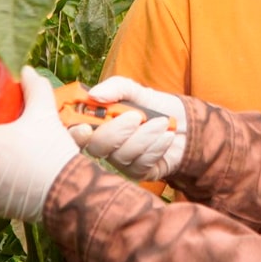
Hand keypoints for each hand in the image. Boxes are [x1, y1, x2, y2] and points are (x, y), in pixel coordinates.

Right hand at [68, 76, 187, 180]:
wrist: (187, 124)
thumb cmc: (156, 107)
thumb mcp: (136, 90)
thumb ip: (116, 88)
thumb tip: (95, 95)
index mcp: (96, 122)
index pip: (74, 132)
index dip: (74, 133)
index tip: (85, 128)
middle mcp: (103, 145)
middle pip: (96, 147)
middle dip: (117, 132)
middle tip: (136, 117)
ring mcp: (119, 161)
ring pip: (122, 155)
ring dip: (145, 136)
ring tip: (161, 122)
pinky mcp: (138, 173)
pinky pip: (140, 164)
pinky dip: (156, 146)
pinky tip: (166, 136)